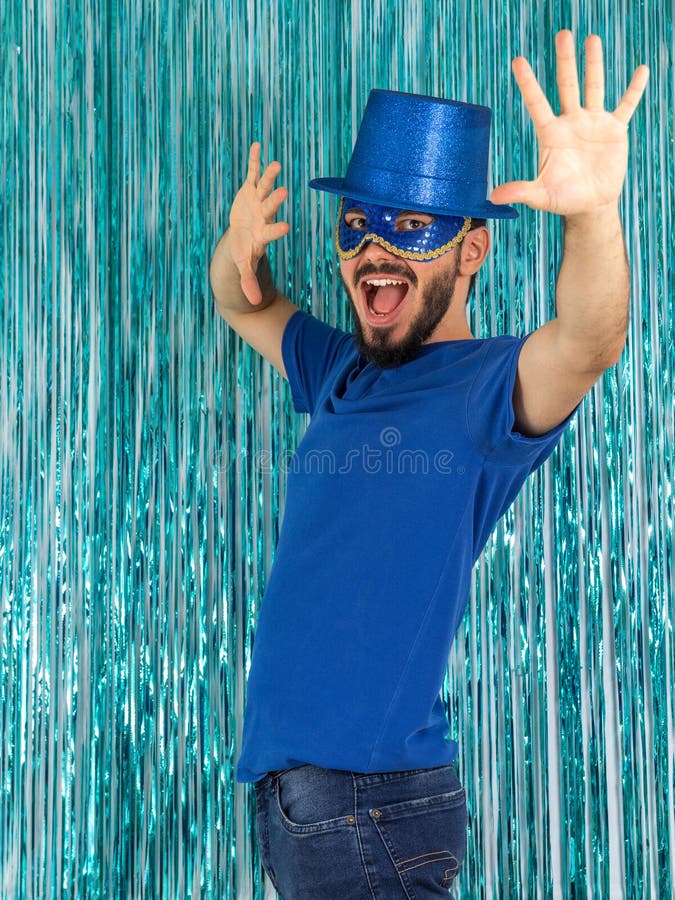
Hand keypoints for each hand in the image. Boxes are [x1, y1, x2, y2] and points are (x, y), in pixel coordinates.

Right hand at [228, 142, 289, 303]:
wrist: (243, 237)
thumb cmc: (245, 253)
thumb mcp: (245, 267)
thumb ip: (249, 282)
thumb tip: (254, 302)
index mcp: (262, 234)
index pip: (271, 231)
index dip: (277, 229)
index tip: (285, 227)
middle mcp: (263, 215)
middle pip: (270, 206)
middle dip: (275, 199)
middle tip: (284, 192)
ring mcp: (257, 201)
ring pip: (264, 187)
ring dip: (269, 176)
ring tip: (276, 164)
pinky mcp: (249, 189)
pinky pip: (252, 173)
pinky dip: (254, 160)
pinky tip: (257, 145)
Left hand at [490, 30, 648, 216]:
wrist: (590, 204)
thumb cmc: (563, 199)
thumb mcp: (541, 195)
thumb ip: (520, 191)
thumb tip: (493, 197)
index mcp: (551, 134)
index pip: (537, 104)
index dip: (528, 83)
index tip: (518, 61)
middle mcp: (571, 122)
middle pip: (567, 85)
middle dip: (565, 61)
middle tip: (563, 34)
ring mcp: (593, 123)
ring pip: (594, 87)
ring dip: (594, 64)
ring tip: (592, 39)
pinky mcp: (614, 130)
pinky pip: (626, 105)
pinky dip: (634, 90)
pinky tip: (641, 70)